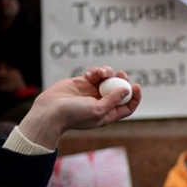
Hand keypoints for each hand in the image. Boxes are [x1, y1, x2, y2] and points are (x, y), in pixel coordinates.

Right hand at [17, 66, 140, 150]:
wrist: (50, 111)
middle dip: (122, 81)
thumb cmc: (74, 115)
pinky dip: (95, 72)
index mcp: (108, 114)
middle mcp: (102, 103)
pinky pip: (95, 74)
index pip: (127, 106)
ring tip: (101, 73)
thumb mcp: (98, 110)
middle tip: (122, 74)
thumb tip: (127, 90)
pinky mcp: (83, 82)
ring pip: (107, 79)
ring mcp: (92, 92)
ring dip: (107, 73)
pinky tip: (89, 74)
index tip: (136, 86)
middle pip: (119, 90)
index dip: (134, 97)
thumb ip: (113, 100)